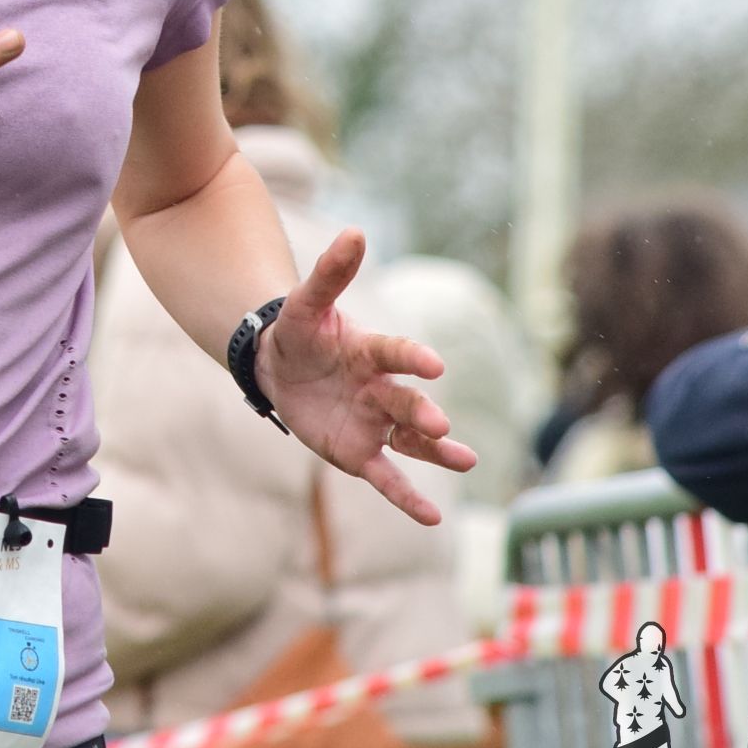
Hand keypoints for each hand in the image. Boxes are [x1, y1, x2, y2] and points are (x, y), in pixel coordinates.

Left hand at [259, 228, 480, 524]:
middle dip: (422, 414)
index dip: (412, 358)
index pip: (395, 354)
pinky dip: (408, 498)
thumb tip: (355, 230)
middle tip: (440, 425)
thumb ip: (329, 273)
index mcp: (371, 352)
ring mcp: (374, 423)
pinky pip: (388, 478)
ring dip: (437, 451)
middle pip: (406, 402)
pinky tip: (433, 518)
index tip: (435, 365)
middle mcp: (381, 389)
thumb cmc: (297, 333)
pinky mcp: (360, 453)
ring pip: (411, 442)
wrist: (279, 367)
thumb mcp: (305, 304)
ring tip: (467, 460)